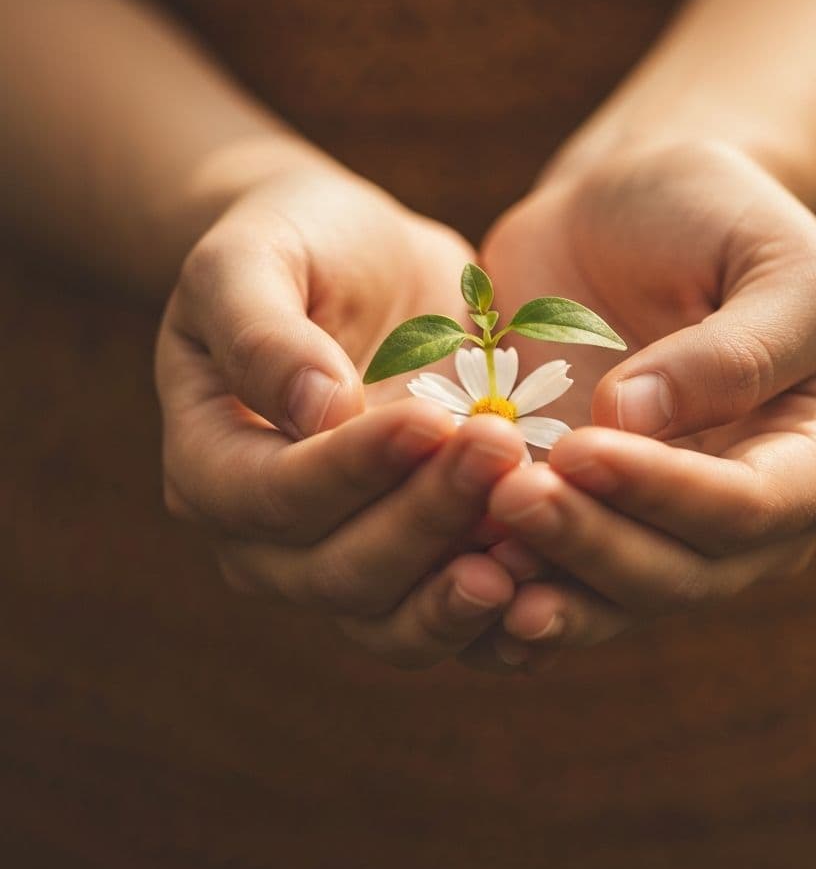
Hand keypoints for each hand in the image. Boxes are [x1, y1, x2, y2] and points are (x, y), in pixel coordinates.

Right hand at [156, 162, 526, 667]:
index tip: (430, 421)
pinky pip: (448, 619)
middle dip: (425, 519)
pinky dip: (498, 616)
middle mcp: (268, 539)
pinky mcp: (415, 564)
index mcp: (212, 466)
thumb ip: (261, 332)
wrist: (363, 268)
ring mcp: (343, 560)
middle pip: (341, 570)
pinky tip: (551, 579)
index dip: (351, 470)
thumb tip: (315, 410)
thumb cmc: (295, 249)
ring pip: (395, 619)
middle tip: (501, 453)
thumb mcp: (252, 258)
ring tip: (534, 544)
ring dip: (463, 591)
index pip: (275, 495)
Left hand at [469, 141, 815, 669]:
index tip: (581, 449)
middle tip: (512, 499)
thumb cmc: (718, 216)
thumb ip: (736, 347)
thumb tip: (634, 422)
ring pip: (616, 596)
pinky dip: (513, 586)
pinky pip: (561, 576)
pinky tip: (461, 575)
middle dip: (596, 546)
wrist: (631, 213)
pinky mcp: (595, 519)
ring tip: (478, 560)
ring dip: (550, 586)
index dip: (669, 492)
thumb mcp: (772, 256)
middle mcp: (752, 516)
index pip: (753, 506)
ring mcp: (667, 526)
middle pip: (682, 572)